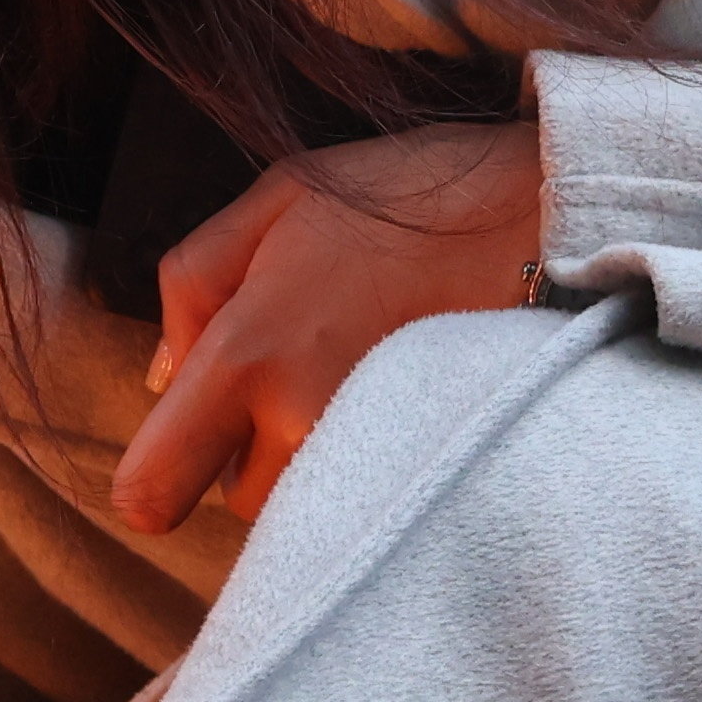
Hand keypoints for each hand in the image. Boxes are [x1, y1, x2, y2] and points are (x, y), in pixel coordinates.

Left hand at [110, 123, 542, 537]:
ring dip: (312, 463)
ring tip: (362, 376)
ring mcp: (371, 457)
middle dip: (253, 451)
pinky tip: (400, 400)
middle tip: (308, 369)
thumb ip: (193, 284)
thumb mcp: (277, 198)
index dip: (152, 485)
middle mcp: (302, 423)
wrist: (551, 213)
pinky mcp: (428, 469)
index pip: (150, 491)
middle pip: (237, 499)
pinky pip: (365, 502)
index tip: (179, 459)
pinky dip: (368, 468)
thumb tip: (161, 379)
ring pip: (304, 506)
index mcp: (247, 356)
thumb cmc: (410, 196)